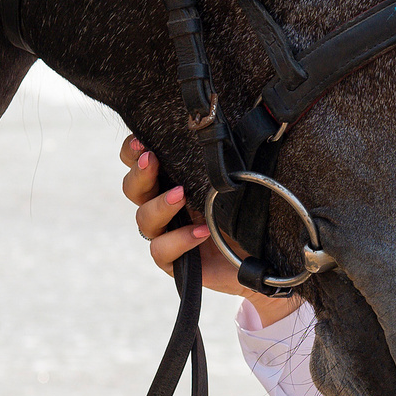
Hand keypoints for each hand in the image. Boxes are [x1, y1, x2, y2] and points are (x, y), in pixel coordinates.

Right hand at [116, 136, 305, 326]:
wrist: (262, 257)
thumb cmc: (247, 216)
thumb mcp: (236, 182)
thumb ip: (222, 163)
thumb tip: (224, 133)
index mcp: (172, 181)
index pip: (139, 162)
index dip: (133, 151)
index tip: (142, 141)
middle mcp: (163, 207)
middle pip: (133, 188)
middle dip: (140, 173)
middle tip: (151, 160)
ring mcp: (166, 235)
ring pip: (144, 219)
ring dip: (160, 205)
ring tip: (181, 196)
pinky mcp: (174, 262)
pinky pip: (161, 250)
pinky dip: (179, 239)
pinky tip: (201, 232)